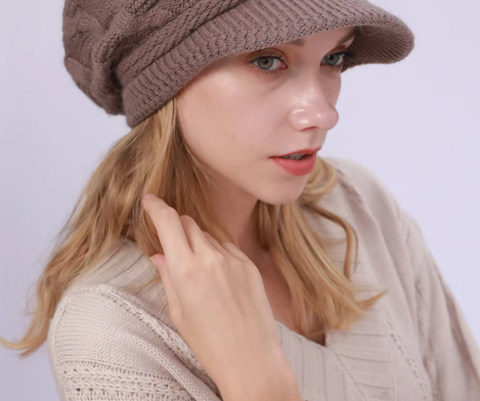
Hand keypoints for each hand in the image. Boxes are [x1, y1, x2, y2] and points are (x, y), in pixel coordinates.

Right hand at [141, 194, 289, 392]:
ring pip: (208, 236)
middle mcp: (209, 257)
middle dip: (177, 226)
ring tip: (199, 274)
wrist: (251, 358)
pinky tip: (220, 278)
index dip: (156, 206)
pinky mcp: (249, 264)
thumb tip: (159, 255)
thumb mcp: (178, 313)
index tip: (150, 200)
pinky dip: (218, 254)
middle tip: (172, 241)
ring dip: (198, 243)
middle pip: (188, 223)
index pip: (168, 222)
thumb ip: (168, 277)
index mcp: (185, 269)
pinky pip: (228, 248)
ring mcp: (233, 259)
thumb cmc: (209, 343)